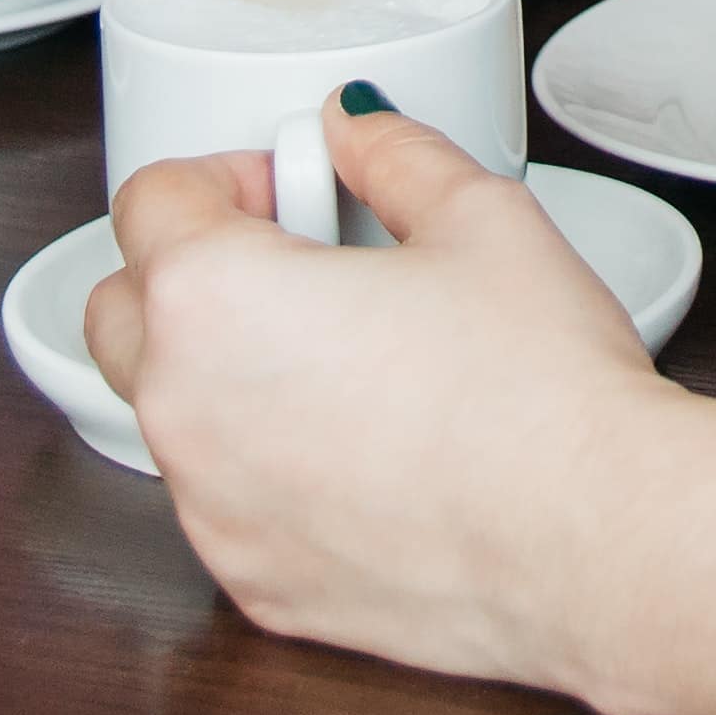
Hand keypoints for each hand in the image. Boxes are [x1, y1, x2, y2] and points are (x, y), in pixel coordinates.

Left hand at [86, 101, 674, 689]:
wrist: (592, 541)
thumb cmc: (538, 392)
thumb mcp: (480, 215)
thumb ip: (393, 153)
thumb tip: (357, 128)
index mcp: (212, 299)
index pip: (150, 199)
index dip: (231, 175)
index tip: (296, 189)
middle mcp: (183, 411)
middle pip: (123, 311)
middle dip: (191, 274)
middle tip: (299, 265)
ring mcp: (211, 511)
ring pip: (172, 416)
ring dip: (228, 375)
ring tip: (351, 361)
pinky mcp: (255, 587)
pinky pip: (228, 504)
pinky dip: (268, 470)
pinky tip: (370, 453)